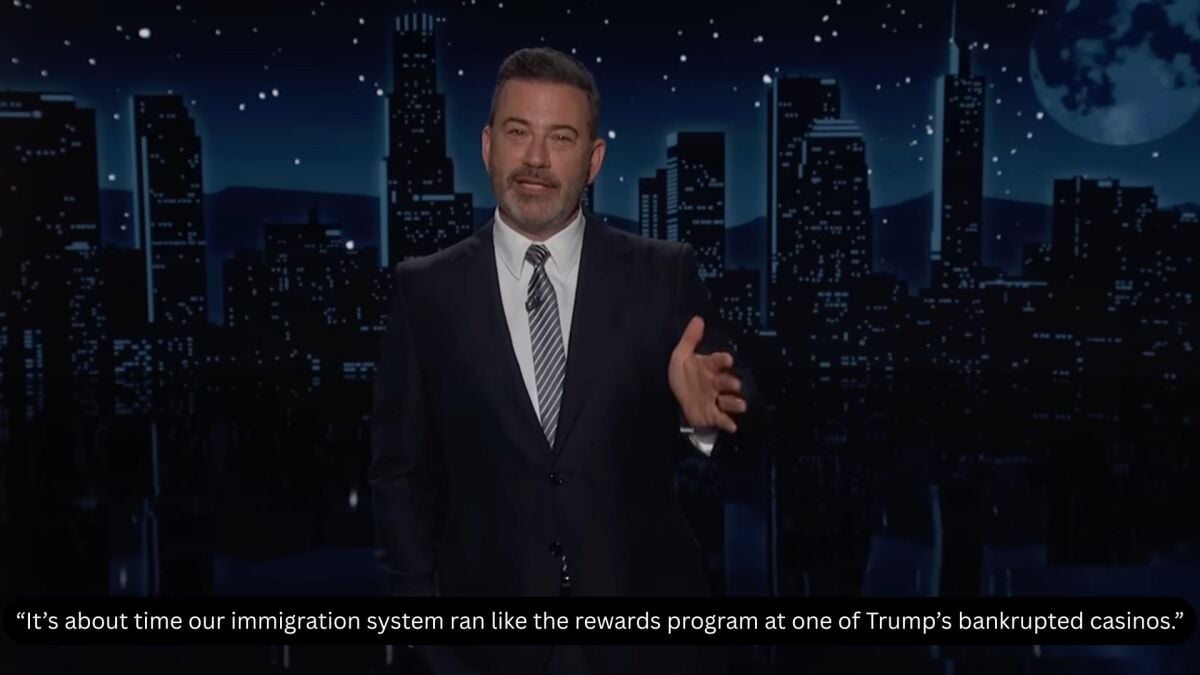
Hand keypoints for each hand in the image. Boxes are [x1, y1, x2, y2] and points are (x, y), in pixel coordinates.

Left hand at [668, 316, 746, 433]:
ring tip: (740, 404)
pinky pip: (722, 418)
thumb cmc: (684, 377)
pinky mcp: (713, 415)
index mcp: (709, 367)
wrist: (677, 401)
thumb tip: (697, 319)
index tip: (727, 359)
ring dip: (734, 402)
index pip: (717, 362)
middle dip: (731, 382)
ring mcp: (716, 399)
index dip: (722, 360)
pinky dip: (728, 422)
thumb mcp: (681, 357)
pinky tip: (731, 425)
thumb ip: (689, 339)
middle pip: (726, 381)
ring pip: (729, 400)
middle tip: (734, 384)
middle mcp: (715, 382)